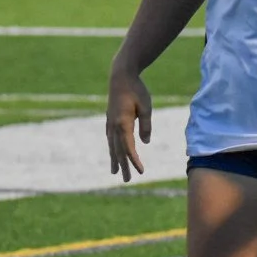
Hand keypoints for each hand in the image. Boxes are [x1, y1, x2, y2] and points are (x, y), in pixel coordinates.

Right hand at [106, 64, 152, 181]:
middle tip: (127, 180)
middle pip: (118, 150)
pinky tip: (112, 153)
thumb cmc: (136, 89)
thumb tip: (145, 142)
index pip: (129, 147)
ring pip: (112, 145)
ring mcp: (110, 122)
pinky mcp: (110, 119)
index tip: (140, 171)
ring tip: (115, 172)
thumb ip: (145, 125)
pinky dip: (111, 148)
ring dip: (114, 159)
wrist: (121, 75)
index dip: (134, 160)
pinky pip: (110, 138)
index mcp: (123, 123)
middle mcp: (114, 125)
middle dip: (123, 166)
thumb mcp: (146, 106)